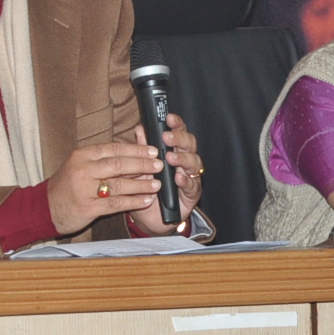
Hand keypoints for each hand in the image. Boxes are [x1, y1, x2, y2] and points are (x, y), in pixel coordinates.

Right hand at [45, 133, 167, 234]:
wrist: (45, 207)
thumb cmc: (66, 185)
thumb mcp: (79, 164)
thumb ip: (102, 158)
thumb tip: (131, 152)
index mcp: (82, 155)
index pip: (114, 148)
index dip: (135, 149)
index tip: (152, 150)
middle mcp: (83, 169)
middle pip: (119, 164)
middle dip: (142, 164)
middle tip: (158, 165)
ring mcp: (85, 189)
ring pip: (119, 184)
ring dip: (141, 184)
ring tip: (157, 184)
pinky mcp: (88, 207)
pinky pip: (116, 204)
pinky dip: (133, 201)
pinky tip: (146, 200)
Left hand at [126, 114, 203, 234]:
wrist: (149, 216)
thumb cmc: (147, 187)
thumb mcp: (141, 167)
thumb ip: (143, 149)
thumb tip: (140, 129)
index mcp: (174, 150)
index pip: (179, 132)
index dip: (176, 124)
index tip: (169, 117)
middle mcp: (185, 161)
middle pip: (190, 144)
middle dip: (180, 138)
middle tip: (167, 137)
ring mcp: (190, 177)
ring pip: (194, 163)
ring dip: (182, 158)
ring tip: (170, 158)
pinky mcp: (192, 194)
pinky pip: (192, 186)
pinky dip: (185, 181)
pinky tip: (178, 178)